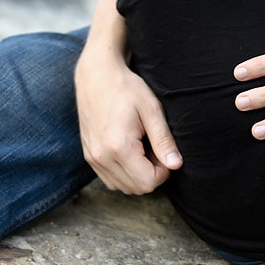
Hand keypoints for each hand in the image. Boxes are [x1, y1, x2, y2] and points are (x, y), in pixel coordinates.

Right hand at [75, 51, 182, 194]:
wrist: (96, 75)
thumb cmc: (126, 88)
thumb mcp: (151, 109)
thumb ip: (164, 140)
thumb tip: (176, 165)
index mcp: (118, 147)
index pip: (148, 182)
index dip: (163, 171)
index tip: (164, 150)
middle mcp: (101, 157)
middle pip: (136, 188)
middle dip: (151, 174)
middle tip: (155, 148)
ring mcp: (92, 158)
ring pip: (123, 187)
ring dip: (138, 175)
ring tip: (142, 149)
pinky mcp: (88, 156)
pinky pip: (110, 180)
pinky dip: (124, 173)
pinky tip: (130, 152)